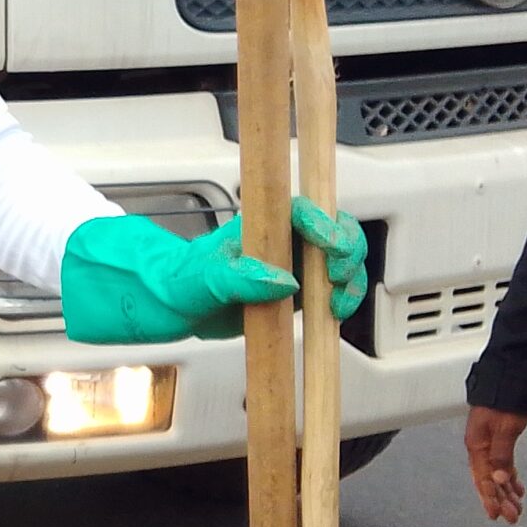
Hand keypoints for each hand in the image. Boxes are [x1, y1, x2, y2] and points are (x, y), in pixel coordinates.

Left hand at [59, 199, 367, 345]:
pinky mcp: (300, 291)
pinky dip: (342, 301)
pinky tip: (332, 316)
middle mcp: (284, 238)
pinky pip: (333, 290)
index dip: (326, 224)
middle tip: (336, 278)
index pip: (305, 210)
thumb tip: (283, 281)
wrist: (175, 305)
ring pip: (342, 260)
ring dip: (351, 280)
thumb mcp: (204, 279)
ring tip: (335, 305)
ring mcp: (296, 263)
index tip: (332, 248)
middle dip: (347, 250)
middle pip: (336, 229)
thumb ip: (239, 278)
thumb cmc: (181, 280)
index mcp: (262, 222)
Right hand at [466, 406, 526, 523]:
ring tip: (517, 508)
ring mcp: (490, 444)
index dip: (489, 498)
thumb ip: (501, 454)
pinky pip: (503, 465)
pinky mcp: (500, 441)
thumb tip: (499, 479)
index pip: (482, 478)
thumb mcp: (504, 428)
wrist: (510, 381)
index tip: (496, 515)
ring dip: (506, 492)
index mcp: (477, 445)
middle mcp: (481, 447)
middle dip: (500, 500)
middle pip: (489, 480)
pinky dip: (509, 478)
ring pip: (497, 474)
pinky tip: (517, 488)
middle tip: (512, 517)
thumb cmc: (504, 401)